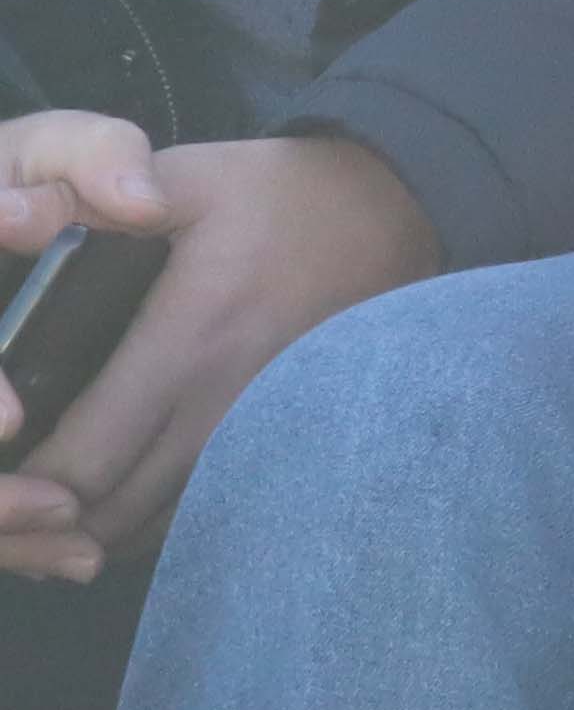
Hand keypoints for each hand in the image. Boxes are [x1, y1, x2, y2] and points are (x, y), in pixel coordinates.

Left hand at [0, 131, 436, 581]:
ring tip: (45, 501)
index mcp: (190, 343)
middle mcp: (227, 410)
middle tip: (7, 492)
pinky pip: (199, 521)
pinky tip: (112, 497)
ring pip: (152, 532)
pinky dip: (143, 524)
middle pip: (107, 517)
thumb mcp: (188, 177)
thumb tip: (14, 223)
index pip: (81, 464)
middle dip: (42, 521)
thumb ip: (92, 196)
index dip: (19, 487)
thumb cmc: (280, 196)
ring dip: (89, 529)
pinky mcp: (289, 452)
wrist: (400, 214)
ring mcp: (264, 441)